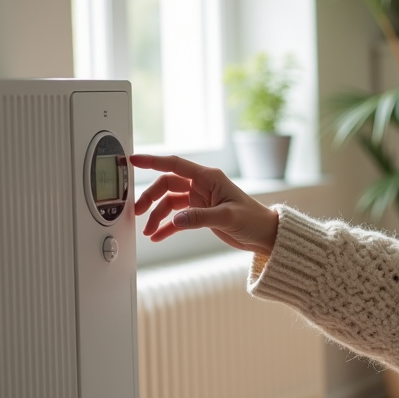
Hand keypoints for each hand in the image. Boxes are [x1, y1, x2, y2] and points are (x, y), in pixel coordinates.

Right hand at [131, 154, 278, 255]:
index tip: (133, 160)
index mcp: (208, 177)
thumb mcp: (227, 217)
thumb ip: (200, 217)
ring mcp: (199, 199)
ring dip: (157, 216)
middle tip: (139, 213)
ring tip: (149, 232)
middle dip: (151, 197)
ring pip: (169, 202)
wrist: (264, 234)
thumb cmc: (253, 219)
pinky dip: (167, 227)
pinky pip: (177, 218)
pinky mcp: (200, 214)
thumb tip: (176, 220)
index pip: (174, 164)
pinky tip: (158, 237)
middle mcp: (201, 185)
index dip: (152, 161)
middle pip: (167, 185)